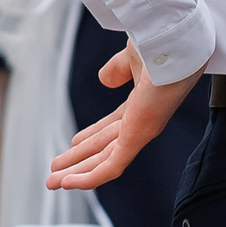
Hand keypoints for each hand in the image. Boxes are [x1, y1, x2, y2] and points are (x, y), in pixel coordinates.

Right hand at [47, 39, 204, 189]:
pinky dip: (88, 177)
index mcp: (142, 104)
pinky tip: (67, 183)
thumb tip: (105, 79)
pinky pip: (110, 166)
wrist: (172, 43)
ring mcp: (140, 131)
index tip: (72, 144)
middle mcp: (142, 121)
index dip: (90, 138)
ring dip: (77, 173)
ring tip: (52, 181)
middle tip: (55, 172)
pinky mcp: (138, 137)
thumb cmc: (160, 44)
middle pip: (105, 148)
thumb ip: (118, 69)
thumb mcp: (131, 56)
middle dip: (79, 160)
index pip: (111, 129)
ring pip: (104, 162)